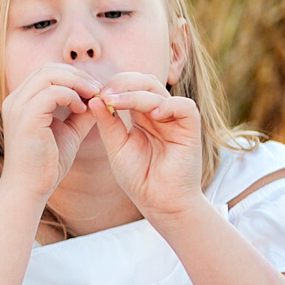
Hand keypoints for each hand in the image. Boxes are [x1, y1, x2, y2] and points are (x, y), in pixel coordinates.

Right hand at [0, 64, 102, 199]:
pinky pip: (52, 92)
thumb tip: (101, 98)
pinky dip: (71, 96)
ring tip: (93, 96)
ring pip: (49, 74)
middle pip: (48, 68)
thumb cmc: (46, 164)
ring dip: (77, 82)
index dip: (73, 75)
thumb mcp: (69, 131)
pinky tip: (81, 109)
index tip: (94, 90)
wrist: (30, 189)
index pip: (47, 72)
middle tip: (98, 89)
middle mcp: (15, 100)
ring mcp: (18, 107)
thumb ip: (81, 113)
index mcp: (21, 101)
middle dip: (77, 75)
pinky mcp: (26, 117)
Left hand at [91, 74, 207, 222]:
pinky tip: (152, 114)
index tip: (93, 95)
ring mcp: (176, 119)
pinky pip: (184, 106)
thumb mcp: (116, 147)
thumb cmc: (139, 177)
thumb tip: (95, 99)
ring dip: (135, 94)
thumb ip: (108, 123)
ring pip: (159, 92)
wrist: (160, 202)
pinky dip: (168, 105)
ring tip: (116, 102)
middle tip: (103, 93)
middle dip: (122, 84)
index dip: (112, 86)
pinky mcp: (191, 129)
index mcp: (142, 115)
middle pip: (145, 82)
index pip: (129, 87)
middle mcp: (160, 113)